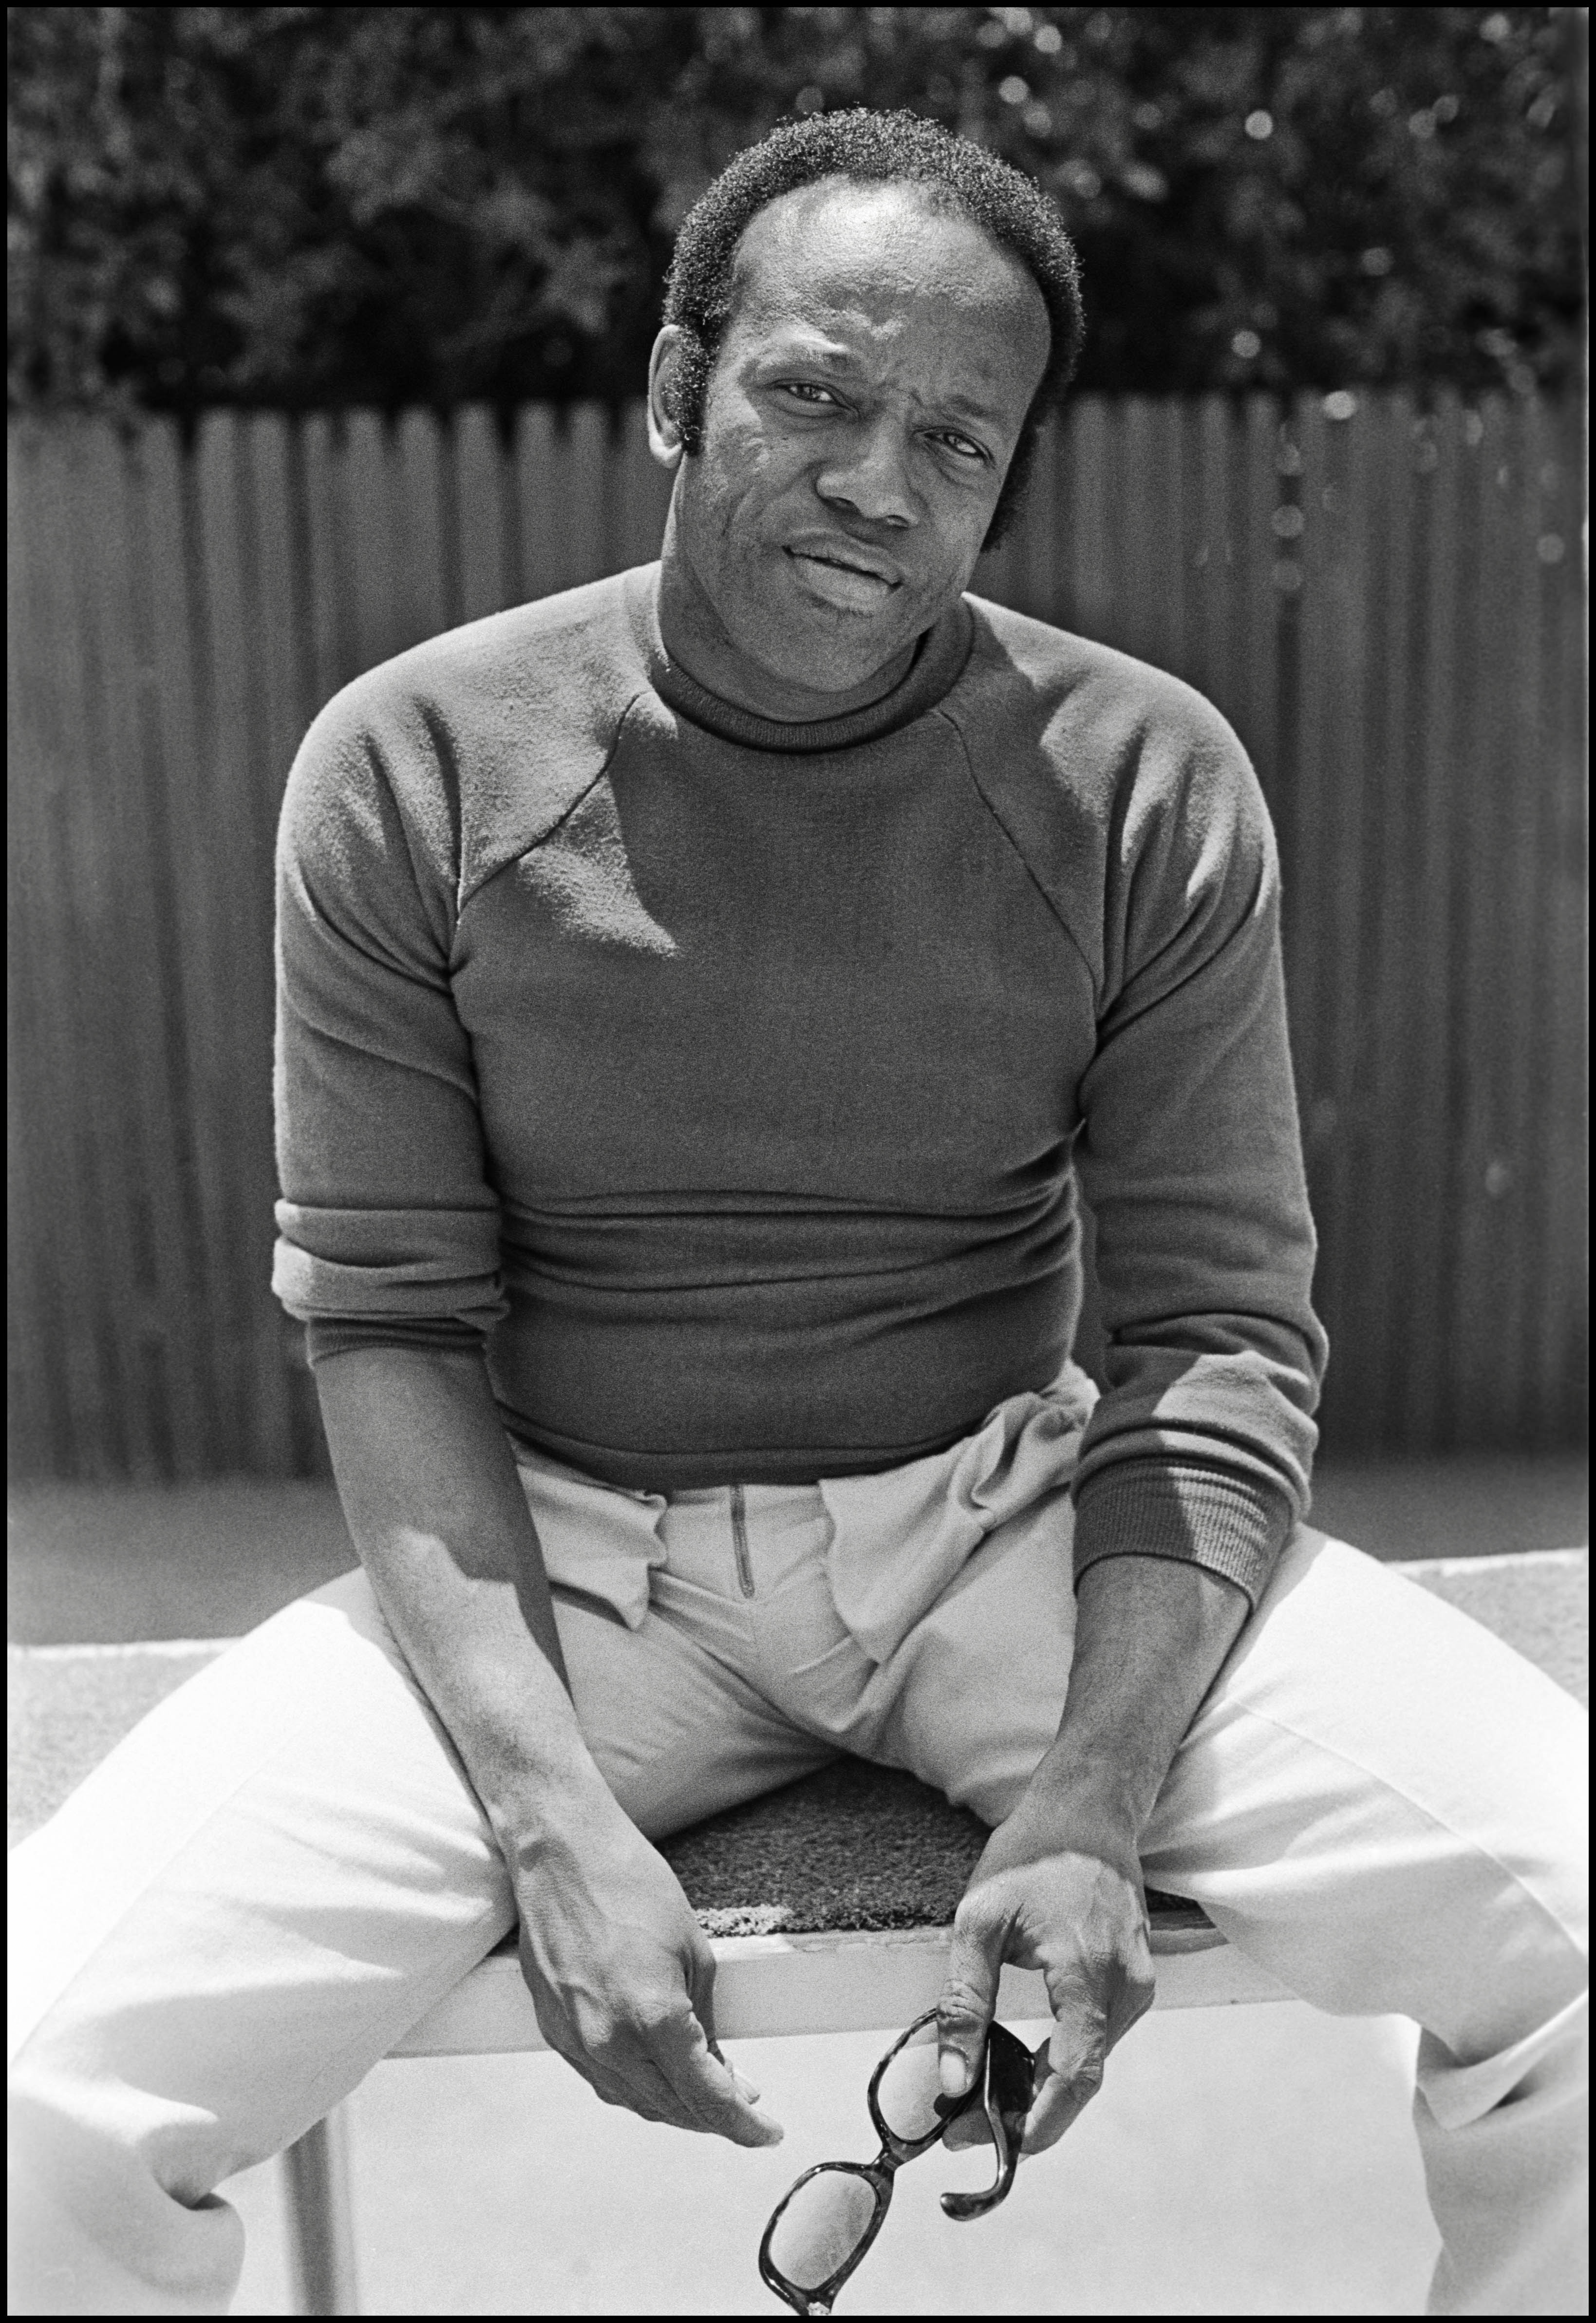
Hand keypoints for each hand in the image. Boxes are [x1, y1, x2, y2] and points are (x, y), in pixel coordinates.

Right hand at [512, 1785, 782, 2147]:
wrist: (560, 1852)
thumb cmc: (630, 1884)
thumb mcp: (693, 1951)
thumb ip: (706, 2022)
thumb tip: (720, 2071)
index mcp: (651, 2017)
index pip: (706, 2097)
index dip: (742, 2124)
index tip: (767, 2134)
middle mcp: (608, 2041)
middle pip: (671, 2107)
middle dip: (713, 2117)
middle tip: (747, 2111)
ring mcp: (575, 2039)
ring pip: (634, 2100)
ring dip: (675, 2106)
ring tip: (710, 2094)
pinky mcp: (554, 2030)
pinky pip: (603, 2078)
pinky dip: (637, 2086)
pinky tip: (659, 2075)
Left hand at [936, 1796, 1154, 2155]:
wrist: (1085, 1811)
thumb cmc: (1032, 1856)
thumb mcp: (979, 1922)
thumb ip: (965, 2003)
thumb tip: (953, 2078)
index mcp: (1086, 1970)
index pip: (1075, 2073)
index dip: (1039, 2122)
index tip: (994, 2145)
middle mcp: (1125, 1982)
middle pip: (1086, 2076)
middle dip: (1035, 2113)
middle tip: (977, 2125)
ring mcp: (1140, 1980)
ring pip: (1096, 2058)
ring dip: (1051, 2086)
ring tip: (994, 2094)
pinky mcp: (1139, 1976)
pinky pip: (1104, 2033)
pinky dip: (1070, 2055)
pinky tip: (1030, 2058)